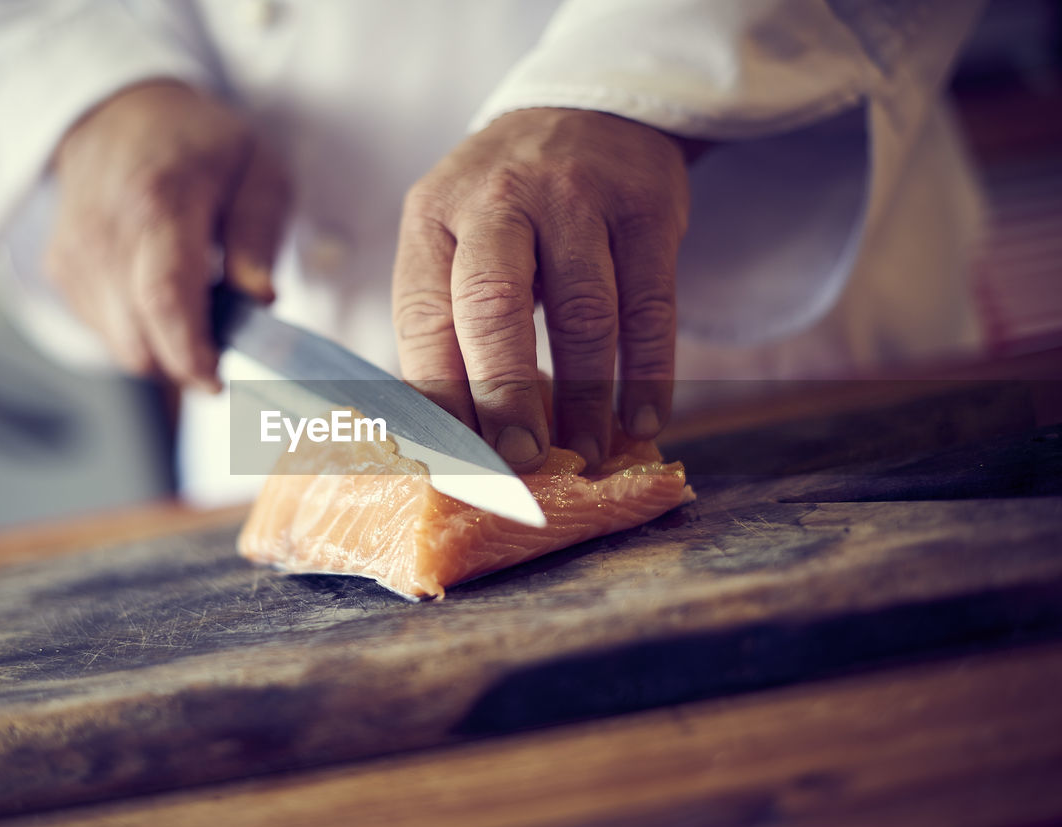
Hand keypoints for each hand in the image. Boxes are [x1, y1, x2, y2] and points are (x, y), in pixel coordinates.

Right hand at [45, 81, 289, 389]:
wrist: (117, 114)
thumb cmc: (199, 144)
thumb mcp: (258, 170)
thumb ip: (260, 234)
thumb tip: (262, 299)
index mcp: (159, 200)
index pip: (164, 297)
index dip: (190, 353)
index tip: (216, 381)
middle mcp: (105, 232)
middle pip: (138, 337)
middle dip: (184, 362)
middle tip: (221, 347)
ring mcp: (74, 254)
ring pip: (121, 345)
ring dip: (163, 348)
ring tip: (194, 305)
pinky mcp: (60, 272)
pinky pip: (105, 332)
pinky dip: (140, 331)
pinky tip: (158, 294)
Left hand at [392, 108, 690, 470]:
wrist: (588, 110)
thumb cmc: (507, 207)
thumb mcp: (454, 239)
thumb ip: (449, 322)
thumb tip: (454, 441)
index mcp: (433, 218)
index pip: (426, 320)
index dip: (441, 399)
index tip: (458, 464)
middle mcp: (499, 201)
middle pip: (494, 308)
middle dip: (506, 398)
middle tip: (521, 462)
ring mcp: (577, 198)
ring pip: (583, 313)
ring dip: (587, 397)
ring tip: (586, 452)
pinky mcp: (646, 207)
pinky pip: (652, 305)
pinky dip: (650, 373)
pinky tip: (644, 419)